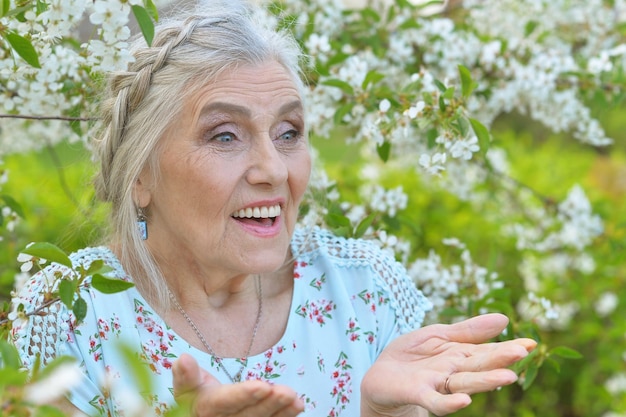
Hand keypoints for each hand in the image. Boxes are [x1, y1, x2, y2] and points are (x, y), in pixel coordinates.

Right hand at [172, 353, 303, 416]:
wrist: (200, 416)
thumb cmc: (196, 398)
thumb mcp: (186, 387)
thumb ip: (186, 375)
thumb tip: (183, 359)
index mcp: (205, 410)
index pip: (225, 402)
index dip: (243, 395)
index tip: (261, 386)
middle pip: (248, 416)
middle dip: (268, 404)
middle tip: (287, 392)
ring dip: (281, 412)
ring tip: (297, 400)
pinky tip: (297, 407)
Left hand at [360, 313, 536, 416]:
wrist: (380, 376)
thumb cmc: (412, 356)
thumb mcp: (438, 335)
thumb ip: (468, 330)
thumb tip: (504, 319)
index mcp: (460, 354)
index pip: (488, 351)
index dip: (508, 347)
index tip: (530, 344)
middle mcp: (454, 371)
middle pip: (480, 365)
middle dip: (500, 359)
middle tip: (522, 354)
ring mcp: (438, 384)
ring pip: (465, 382)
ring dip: (485, 381)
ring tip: (507, 377)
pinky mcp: (418, 393)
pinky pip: (435, 400)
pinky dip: (449, 403)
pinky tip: (464, 401)